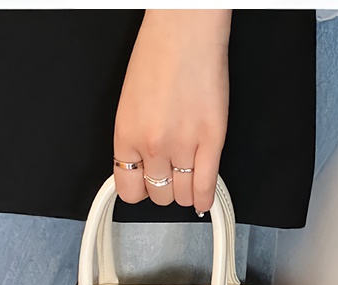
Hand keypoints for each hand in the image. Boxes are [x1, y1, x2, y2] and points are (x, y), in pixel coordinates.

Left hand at [113, 10, 230, 214]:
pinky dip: (206, 199)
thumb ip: (134, 140)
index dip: (140, 190)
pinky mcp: (212, 141)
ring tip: (188, 179)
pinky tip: (205, 200)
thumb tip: (142, 168)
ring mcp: (183, 145)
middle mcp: (152, 145)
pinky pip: (207, 187)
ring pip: (183, 196)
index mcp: (126, 136)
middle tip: (171, 176)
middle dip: (165, 189)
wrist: (184, 31)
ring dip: (185, 192)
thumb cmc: (157, 56)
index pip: (129, 190)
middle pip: (158, 196)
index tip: (147, 185)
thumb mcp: (129, 105)